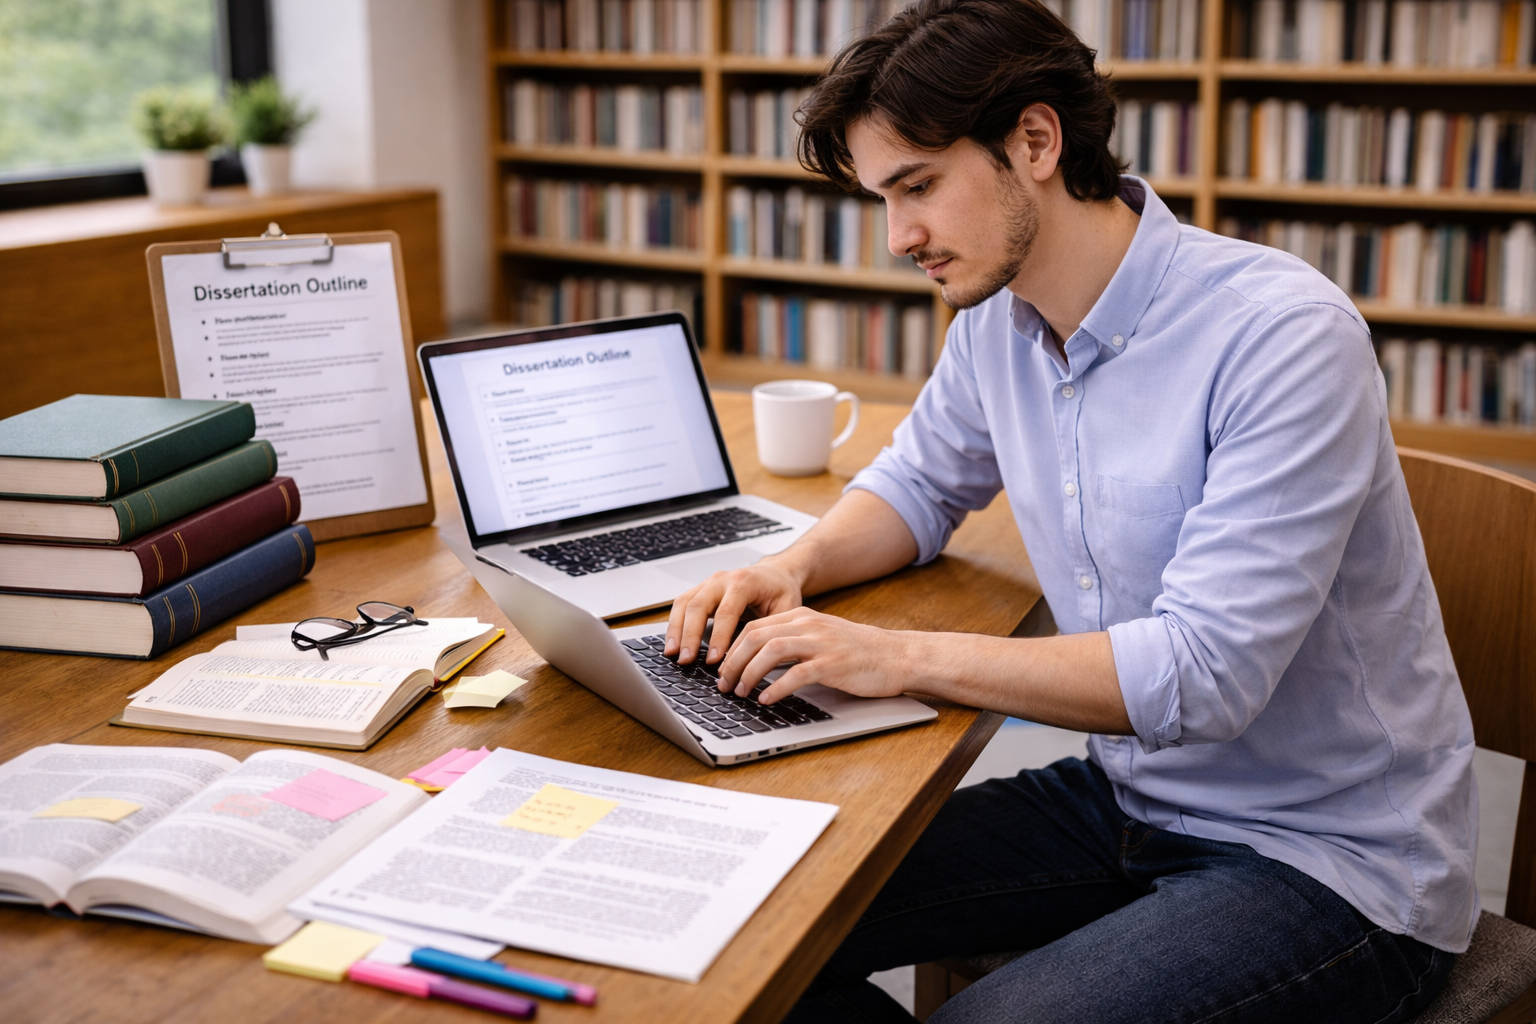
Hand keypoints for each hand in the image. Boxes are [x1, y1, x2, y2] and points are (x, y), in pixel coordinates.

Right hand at [664, 558, 805, 664]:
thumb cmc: (780, 591)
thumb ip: (771, 629)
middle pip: (698, 606)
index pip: (726, 611)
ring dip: (676, 630)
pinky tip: (672, 644)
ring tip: (672, 654)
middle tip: (686, 660)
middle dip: (690, 635)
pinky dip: (674, 624)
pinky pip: (681, 604)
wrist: (774, 573)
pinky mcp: (700, 590)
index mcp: (744, 582)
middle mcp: (722, 580)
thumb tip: (757, 658)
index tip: (713, 659)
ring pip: (684, 604)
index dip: (718, 636)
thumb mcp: (786, 608)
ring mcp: (708, 583)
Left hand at [716, 607, 919, 704]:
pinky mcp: (833, 664)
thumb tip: (758, 660)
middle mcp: (808, 626)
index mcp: (802, 617)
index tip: (722, 669)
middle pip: (756, 637)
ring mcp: (821, 644)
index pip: (754, 627)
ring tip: (741, 692)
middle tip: (724, 684)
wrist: (897, 656)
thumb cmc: (860, 652)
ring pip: (771, 651)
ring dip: (749, 674)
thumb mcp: (821, 637)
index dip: (732, 649)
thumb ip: (793, 642)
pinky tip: (767, 700)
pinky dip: (776, 688)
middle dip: (733, 662)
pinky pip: (797, 674)